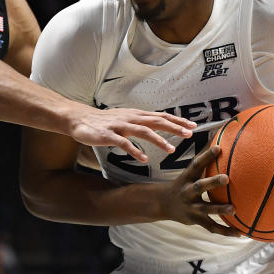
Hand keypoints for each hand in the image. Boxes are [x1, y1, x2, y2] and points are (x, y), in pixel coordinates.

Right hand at [69, 106, 195, 161]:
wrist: (79, 119)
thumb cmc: (104, 121)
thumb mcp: (125, 118)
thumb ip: (141, 121)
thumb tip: (159, 123)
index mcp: (136, 114)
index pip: (161, 116)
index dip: (177, 121)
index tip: (193, 126)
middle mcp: (131, 118)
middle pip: (156, 121)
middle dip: (174, 127)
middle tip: (190, 134)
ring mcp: (120, 126)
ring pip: (143, 131)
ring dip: (159, 140)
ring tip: (171, 149)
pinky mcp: (109, 135)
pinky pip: (124, 143)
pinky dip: (135, 150)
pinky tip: (144, 159)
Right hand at [157, 146, 240, 236]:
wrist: (163, 203)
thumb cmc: (183, 183)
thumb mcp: (190, 171)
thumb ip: (204, 159)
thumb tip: (219, 137)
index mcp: (188, 177)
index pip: (197, 164)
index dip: (206, 156)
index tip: (218, 147)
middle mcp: (188, 191)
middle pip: (200, 186)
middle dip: (212, 182)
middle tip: (227, 178)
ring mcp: (191, 207)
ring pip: (206, 209)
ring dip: (220, 209)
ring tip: (234, 209)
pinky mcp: (195, 220)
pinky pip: (211, 227)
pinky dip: (225, 231)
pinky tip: (240, 233)